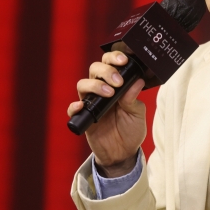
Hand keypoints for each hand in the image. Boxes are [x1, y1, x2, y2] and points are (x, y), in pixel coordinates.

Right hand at [67, 42, 145, 176]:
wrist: (123, 152)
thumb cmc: (131, 129)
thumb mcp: (137, 113)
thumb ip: (134, 98)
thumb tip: (137, 81)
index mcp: (116, 84)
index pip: (111, 64)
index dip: (114, 58)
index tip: (123, 61)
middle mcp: (102, 90)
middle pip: (95, 69)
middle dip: (106, 71)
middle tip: (117, 81)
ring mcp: (91, 103)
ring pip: (83, 84)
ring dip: (94, 85)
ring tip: (109, 94)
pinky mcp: (83, 117)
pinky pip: (72, 108)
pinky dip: (74, 106)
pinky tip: (82, 107)